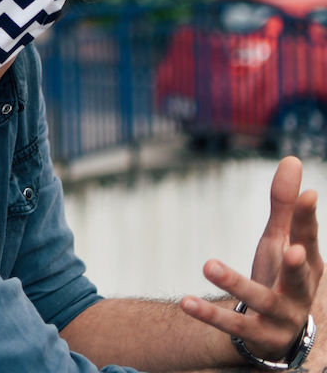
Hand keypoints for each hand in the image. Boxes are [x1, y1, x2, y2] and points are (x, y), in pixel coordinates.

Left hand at [179, 157, 321, 360]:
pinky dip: (209, 315)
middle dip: (296, 265)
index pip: (309, 239)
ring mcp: (281, 318)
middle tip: (288, 249)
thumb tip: (291, 159)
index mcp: (309, 266)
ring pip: (261, 301)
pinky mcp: (258, 336)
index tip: (307, 194)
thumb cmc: (281, 277)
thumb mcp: (282, 241)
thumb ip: (285, 206)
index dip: (308, 218)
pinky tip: (187, 301)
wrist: (280, 332)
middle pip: (299, 278)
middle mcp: (301, 293)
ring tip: (209, 265)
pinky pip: (232, 325)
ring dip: (236, 284)